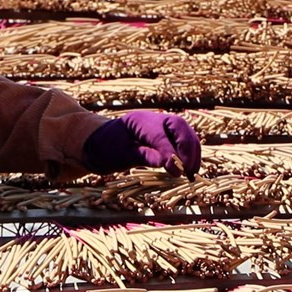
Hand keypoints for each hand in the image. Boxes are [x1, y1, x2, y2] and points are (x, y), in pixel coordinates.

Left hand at [82, 110, 200, 179]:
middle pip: (179, 127)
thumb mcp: (120, 155)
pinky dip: (190, 154)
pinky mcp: (166, 135)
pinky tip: (190, 170)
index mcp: (139, 121)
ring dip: (192, 152)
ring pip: (185, 133)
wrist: (99, 143)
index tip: (177, 171)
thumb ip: (144, 156)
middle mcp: (153, 119)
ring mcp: (161, 125)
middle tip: (189, 171)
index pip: (160, 136)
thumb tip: (168, 164)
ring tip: (192, 173)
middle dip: (188, 148)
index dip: (171, 153)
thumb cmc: (106, 149)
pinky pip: (183, 141)